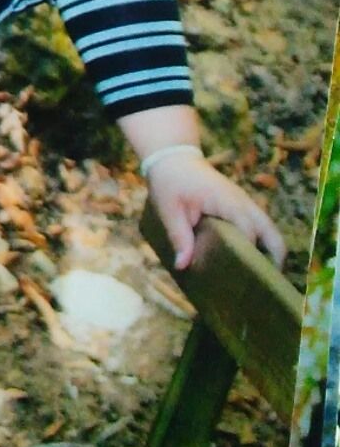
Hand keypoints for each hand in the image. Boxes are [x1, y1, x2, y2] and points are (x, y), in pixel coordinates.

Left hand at [145, 150, 285, 272]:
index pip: (249, 235)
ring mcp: (245, 204)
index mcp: (228, 203)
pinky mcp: (241, 207)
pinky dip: (262, 244)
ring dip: (270, 253)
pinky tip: (249, 264)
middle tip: (264, 288)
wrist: (173, 158)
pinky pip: (260, 227)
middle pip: (273, 234)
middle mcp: (243, 203)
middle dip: (275, 260)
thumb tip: (182, 266)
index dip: (249, 258)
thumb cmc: (171, 183)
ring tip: (258, 282)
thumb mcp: (169, 210)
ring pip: (270, 231)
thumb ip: (179, 237)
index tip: (243, 282)